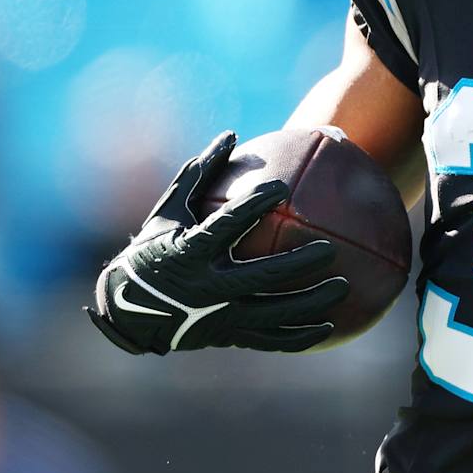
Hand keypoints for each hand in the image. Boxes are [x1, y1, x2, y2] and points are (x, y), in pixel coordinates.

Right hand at [86, 132, 348, 354]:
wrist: (129, 309)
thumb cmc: (155, 247)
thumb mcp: (170, 210)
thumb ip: (201, 172)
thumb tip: (231, 133)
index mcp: (189, 252)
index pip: (225, 227)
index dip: (252, 207)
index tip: (281, 189)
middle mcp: (205, 287)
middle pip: (259, 277)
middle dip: (297, 264)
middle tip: (330, 249)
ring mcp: (217, 316)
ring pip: (271, 314)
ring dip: (310, 303)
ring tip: (343, 287)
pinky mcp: (226, 336)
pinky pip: (269, 340)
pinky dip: (300, 336)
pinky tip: (330, 326)